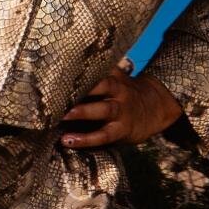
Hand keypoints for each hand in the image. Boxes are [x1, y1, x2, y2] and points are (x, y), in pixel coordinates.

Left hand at [59, 60, 183, 149]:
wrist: (153, 108)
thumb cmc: (120, 94)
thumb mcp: (112, 79)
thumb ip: (91, 77)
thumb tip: (54, 76)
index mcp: (113, 75)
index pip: (97, 67)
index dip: (79, 67)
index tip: (57, 71)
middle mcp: (119, 90)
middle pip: (103, 84)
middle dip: (83, 88)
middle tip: (59, 93)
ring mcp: (121, 110)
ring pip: (104, 109)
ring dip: (83, 112)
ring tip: (64, 116)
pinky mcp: (122, 129)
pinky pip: (104, 135)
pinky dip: (86, 138)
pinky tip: (69, 140)